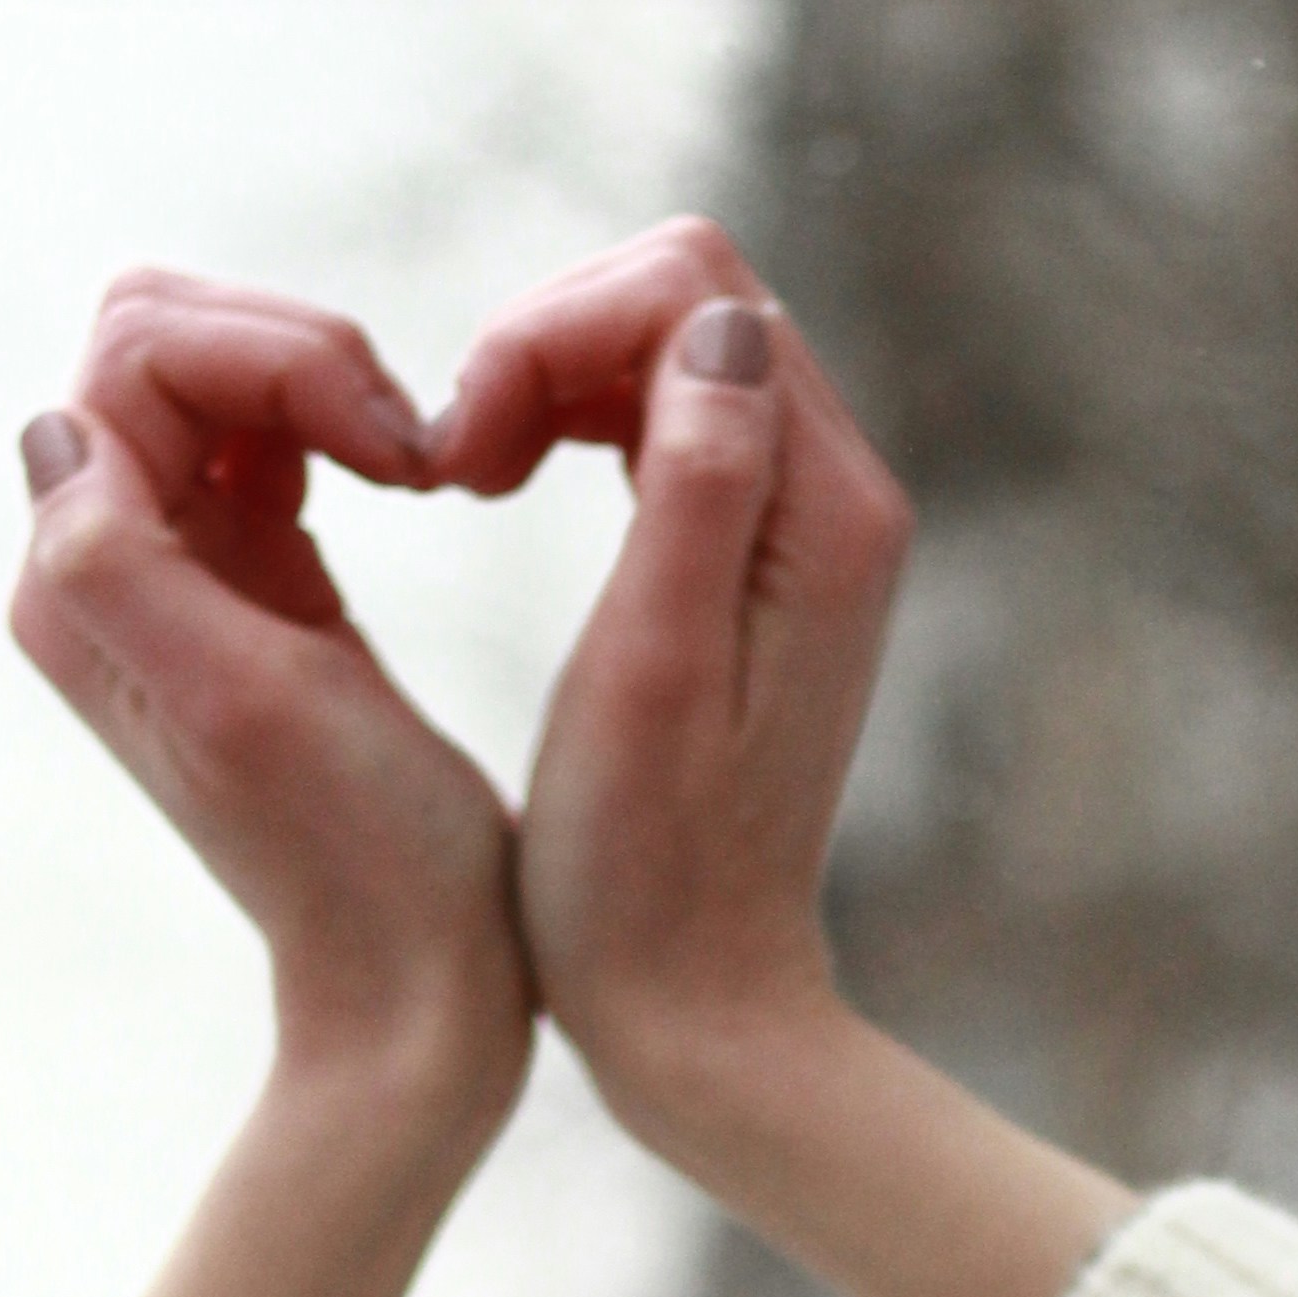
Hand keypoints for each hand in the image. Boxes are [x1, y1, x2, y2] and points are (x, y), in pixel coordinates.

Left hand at [14, 272, 528, 1161]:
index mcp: (81, 581)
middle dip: (291, 347)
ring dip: (322, 380)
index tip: (391, 444)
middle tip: (404, 440)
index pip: (138, 353)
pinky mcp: (254, 577)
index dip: (274, 355)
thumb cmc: (359, 854)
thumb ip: (122, 564)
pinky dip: (338, 421)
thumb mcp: (243, 702)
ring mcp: (178, 566)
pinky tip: (402, 480)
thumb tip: (56, 432)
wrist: (416, 979)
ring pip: (216, 368)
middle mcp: (103, 562)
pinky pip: (268, 431)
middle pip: (161, 336)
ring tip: (413, 463)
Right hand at [435, 218, 913, 1196]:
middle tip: (456, 459)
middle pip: (688, 294)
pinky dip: (577, 415)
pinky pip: (670, 411)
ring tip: (470, 473)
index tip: (466, 448)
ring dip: (552, 374)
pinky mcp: (764, 556)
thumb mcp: (650, 673)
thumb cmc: (646, 874)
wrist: (699, 1004)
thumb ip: (691, 485)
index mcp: (825, 517)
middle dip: (549, 337)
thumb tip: (713, 324)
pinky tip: (508, 484)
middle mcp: (840, 498)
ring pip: (673, 341)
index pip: (693, 292)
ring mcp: (808, 524)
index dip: (554, 329)